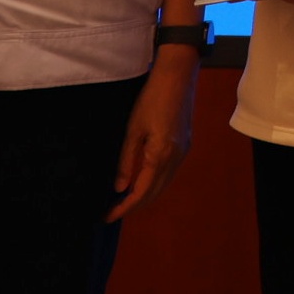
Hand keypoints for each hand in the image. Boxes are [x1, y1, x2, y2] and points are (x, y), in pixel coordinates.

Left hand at [106, 48, 198, 221]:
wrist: (178, 76)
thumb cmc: (151, 99)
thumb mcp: (133, 129)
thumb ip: (127, 160)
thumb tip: (120, 188)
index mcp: (160, 156)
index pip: (141, 192)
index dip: (124, 208)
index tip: (108, 216)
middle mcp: (175, 159)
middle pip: (155, 193)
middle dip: (134, 205)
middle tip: (113, 211)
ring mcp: (183, 152)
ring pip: (163, 184)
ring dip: (145, 195)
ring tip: (125, 199)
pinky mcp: (185, 144)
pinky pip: (169, 173)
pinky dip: (155, 182)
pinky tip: (143, 180)